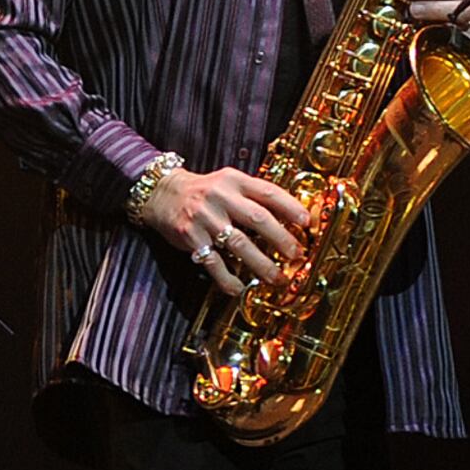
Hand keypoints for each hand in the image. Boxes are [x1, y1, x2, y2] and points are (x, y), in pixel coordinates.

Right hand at [137, 164, 306, 293]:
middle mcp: (221, 197)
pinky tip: (240, 288)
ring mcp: (205, 218)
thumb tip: (289, 219)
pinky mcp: (190, 237)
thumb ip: (253, 196)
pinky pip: (213, 262)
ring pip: (239, 244)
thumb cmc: (204, 191)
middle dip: (281, 239)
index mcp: (234, 181)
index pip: (268, 192)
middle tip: (297, 255)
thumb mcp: (228, 183)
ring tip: (277, 278)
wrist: (162, 192)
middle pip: (258, 218)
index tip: (307, 223)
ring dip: (262, 264)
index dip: (290, 207)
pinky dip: (228, 278)